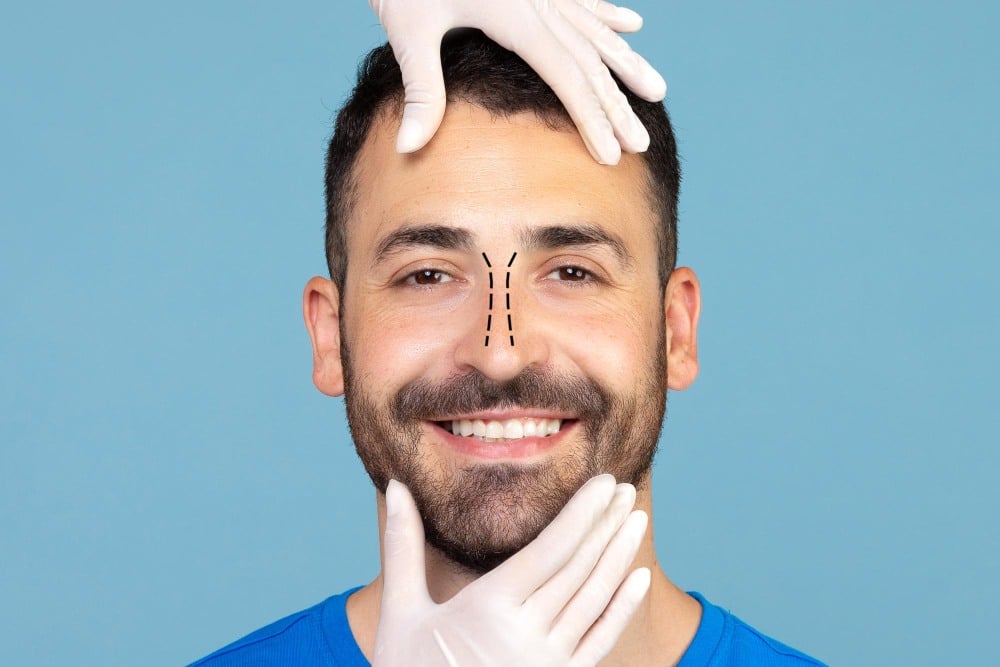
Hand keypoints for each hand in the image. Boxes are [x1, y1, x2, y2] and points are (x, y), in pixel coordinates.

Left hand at [368, 0, 666, 164]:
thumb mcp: (407, 30)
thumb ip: (419, 90)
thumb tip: (407, 148)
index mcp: (514, 13)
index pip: (565, 75)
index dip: (590, 117)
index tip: (611, 155)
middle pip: (588, 58)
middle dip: (616, 105)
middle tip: (641, 145)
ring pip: (594, 29)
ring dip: (625, 63)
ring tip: (657, 92)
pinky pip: (581, 0)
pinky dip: (605, 15)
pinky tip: (630, 25)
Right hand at [373, 475, 650, 665]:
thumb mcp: (400, 612)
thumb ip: (402, 547)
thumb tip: (395, 487)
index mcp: (488, 609)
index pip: (550, 550)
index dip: (582, 513)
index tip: (605, 482)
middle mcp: (525, 636)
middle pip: (579, 569)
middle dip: (606, 526)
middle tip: (626, 489)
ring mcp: (548, 664)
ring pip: (595, 600)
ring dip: (619, 557)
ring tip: (636, 520)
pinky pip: (600, 641)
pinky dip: (623, 609)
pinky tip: (639, 578)